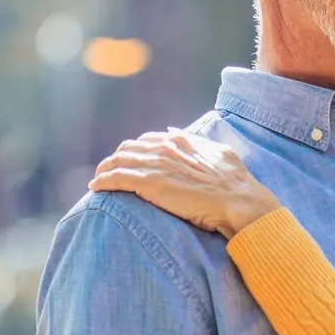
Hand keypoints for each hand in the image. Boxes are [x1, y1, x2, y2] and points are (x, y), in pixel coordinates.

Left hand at [90, 131, 281, 236]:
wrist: (239, 202)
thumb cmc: (235, 184)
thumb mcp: (220, 154)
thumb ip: (197, 143)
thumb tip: (175, 132)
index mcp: (181, 140)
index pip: (148, 140)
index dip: (136, 150)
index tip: (130, 160)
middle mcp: (165, 147)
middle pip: (129, 148)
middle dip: (117, 158)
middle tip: (110, 171)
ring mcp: (156, 164)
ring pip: (118, 161)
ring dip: (105, 169)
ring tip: (99, 179)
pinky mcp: (148, 183)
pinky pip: (116, 178)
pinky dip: (103, 181)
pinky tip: (95, 187)